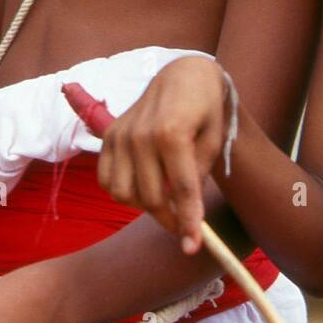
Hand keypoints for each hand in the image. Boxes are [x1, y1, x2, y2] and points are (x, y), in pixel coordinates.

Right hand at [96, 57, 228, 253]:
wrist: (182, 75)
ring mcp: (120, 135)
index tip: (192, 247)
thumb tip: (187, 213)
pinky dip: (123, 193)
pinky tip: (143, 187)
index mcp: (172, 132)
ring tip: (165, 202)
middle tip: (184, 227)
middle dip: (169, 219)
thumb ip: (199, 175)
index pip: (181, 189)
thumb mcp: (215, 139)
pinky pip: (106, 180)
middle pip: (151, 197)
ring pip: (123, 194)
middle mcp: (141, 135)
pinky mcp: (108, 137)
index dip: (188, 222)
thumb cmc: (206, 107)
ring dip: (144, 207)